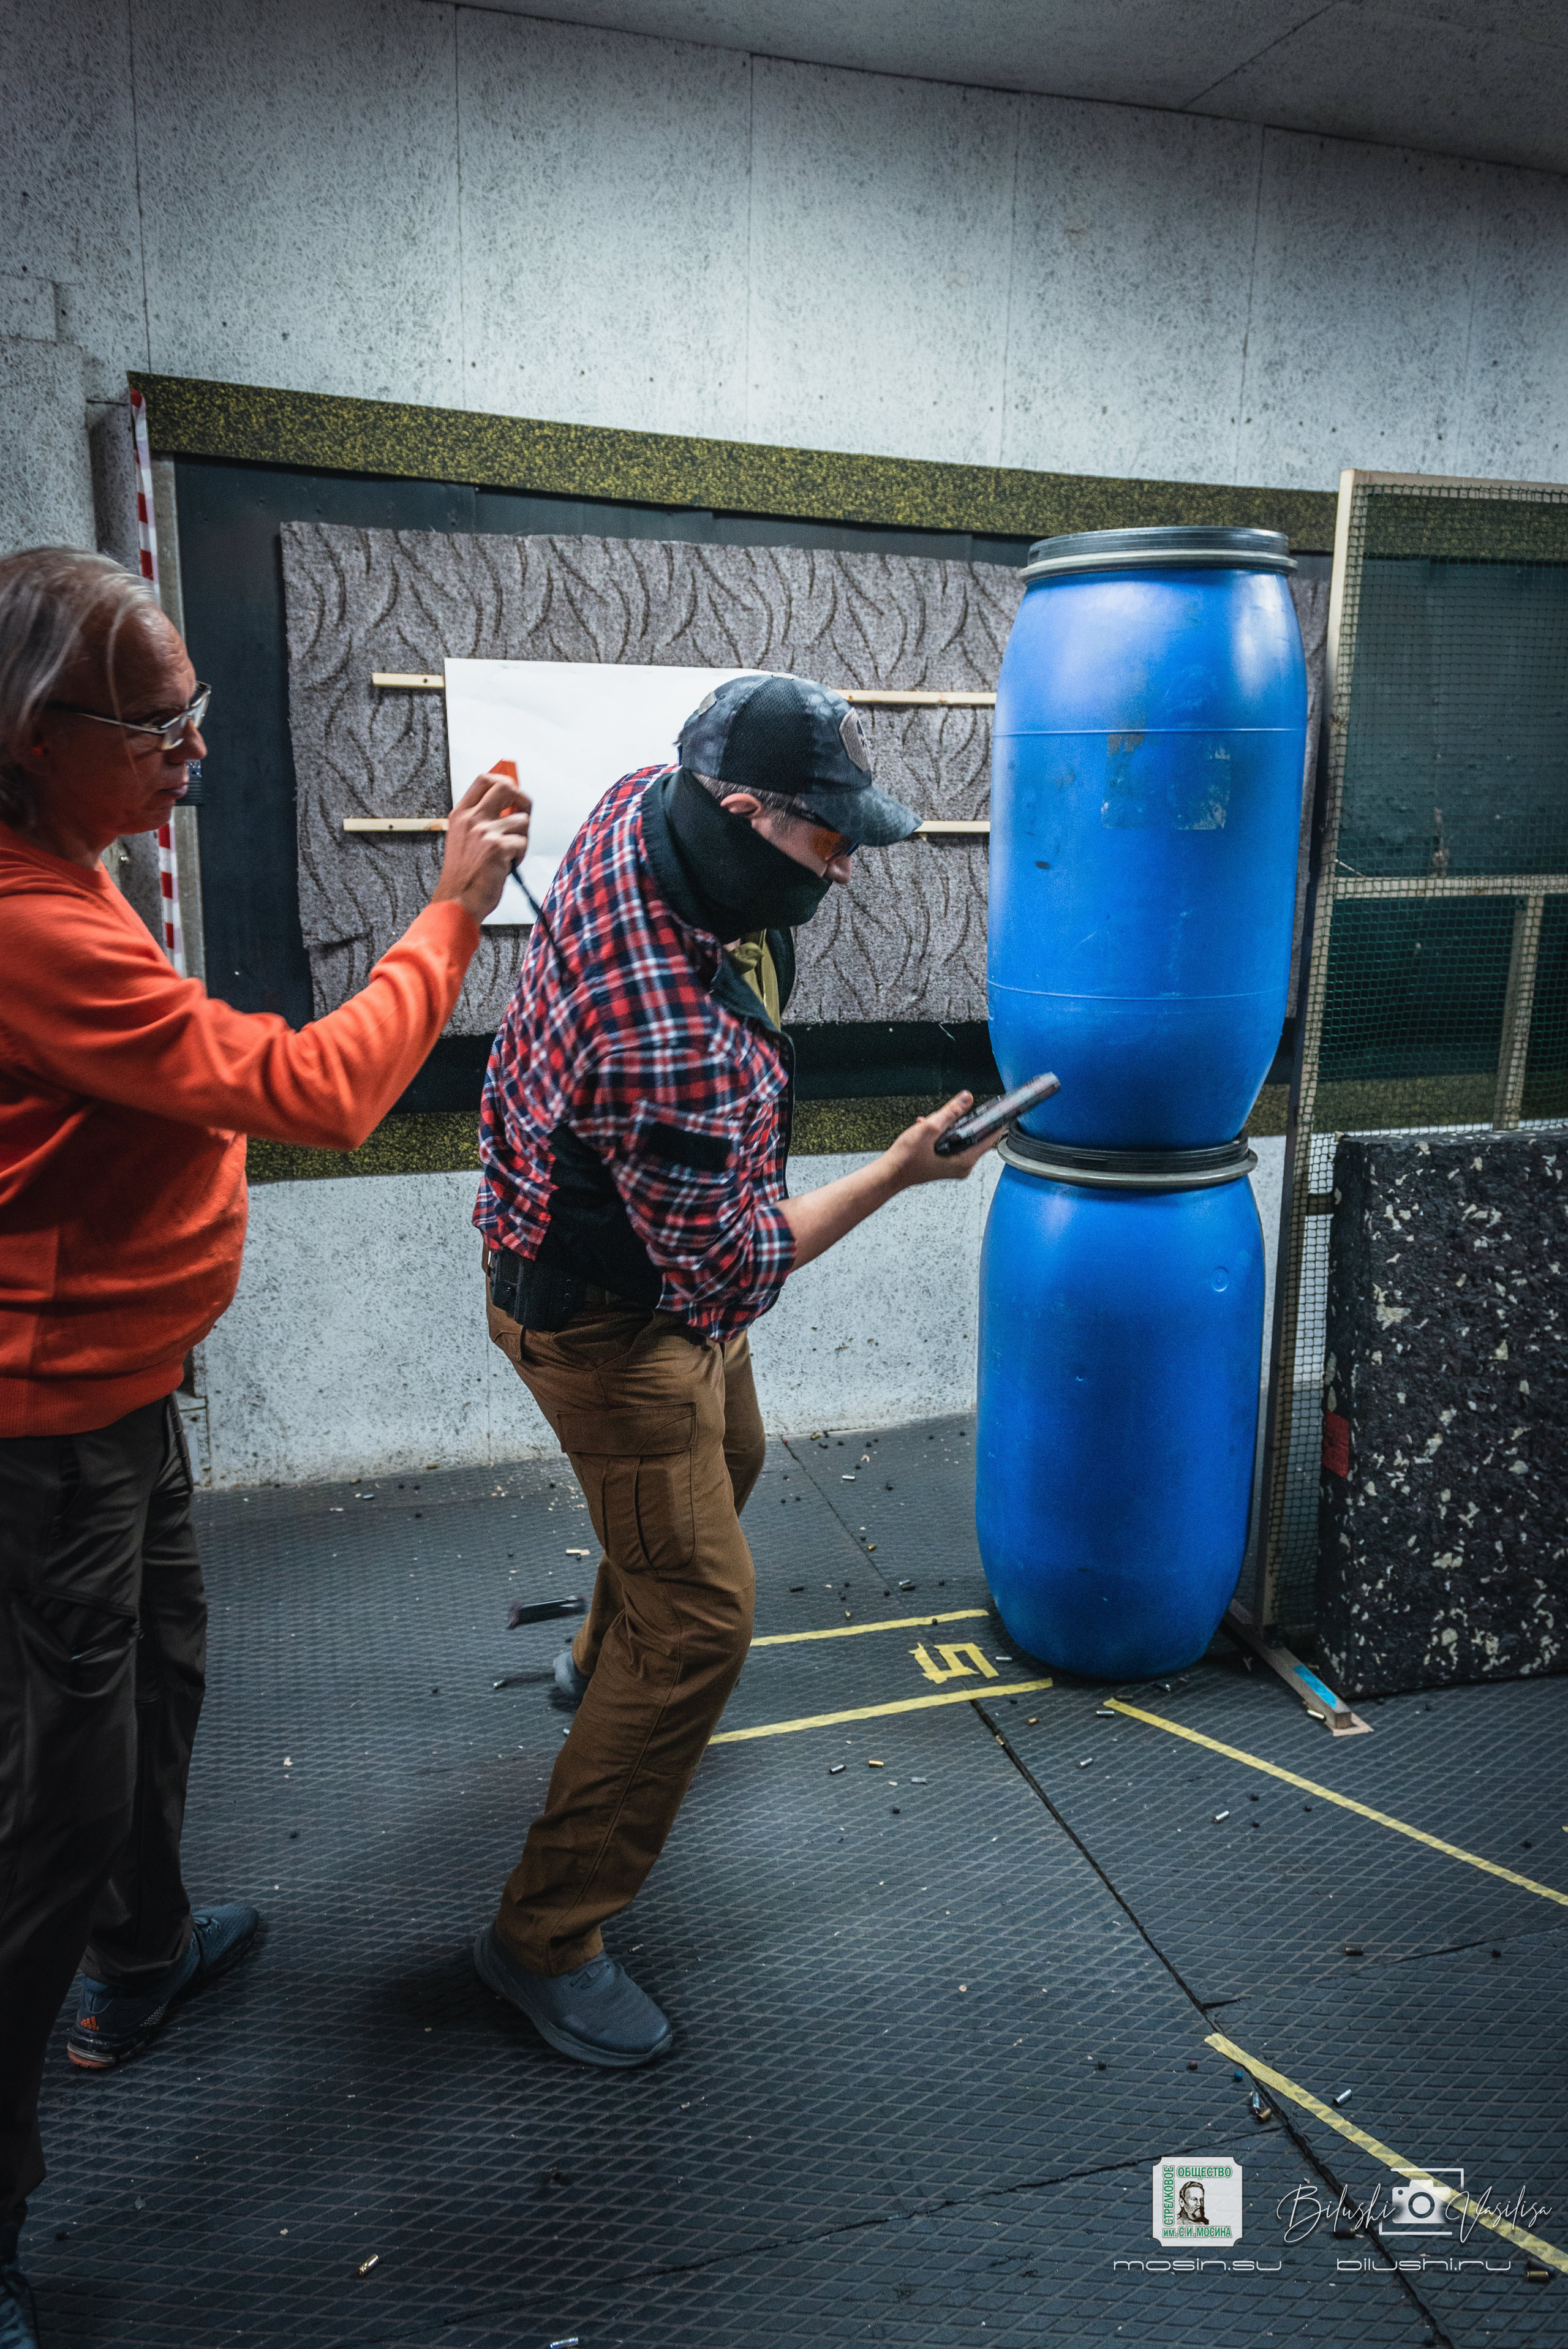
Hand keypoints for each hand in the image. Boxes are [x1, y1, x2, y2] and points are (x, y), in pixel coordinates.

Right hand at [430, 768, 531, 924]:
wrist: (457, 900)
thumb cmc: (463, 874)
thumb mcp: (462, 838)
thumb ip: (479, 819)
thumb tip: (508, 803)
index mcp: (460, 814)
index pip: (483, 779)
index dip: (503, 780)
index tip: (512, 790)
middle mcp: (471, 818)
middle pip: (505, 786)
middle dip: (522, 797)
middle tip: (523, 812)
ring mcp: (484, 831)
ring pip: (521, 819)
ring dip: (522, 837)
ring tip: (510, 852)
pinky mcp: (497, 847)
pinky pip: (522, 842)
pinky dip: (520, 856)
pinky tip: (507, 865)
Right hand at [880, 1091, 996, 1188]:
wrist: (889, 1174)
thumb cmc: (906, 1160)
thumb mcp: (929, 1129)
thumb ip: (950, 1112)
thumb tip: (966, 1098)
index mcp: (964, 1161)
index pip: (989, 1138)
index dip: (996, 1122)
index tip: (1002, 1111)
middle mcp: (962, 1166)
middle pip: (974, 1137)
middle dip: (961, 1121)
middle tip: (949, 1113)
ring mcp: (954, 1166)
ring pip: (960, 1139)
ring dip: (947, 1127)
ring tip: (929, 1124)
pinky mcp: (945, 1164)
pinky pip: (951, 1144)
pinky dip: (941, 1135)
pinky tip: (926, 1128)